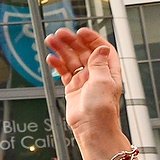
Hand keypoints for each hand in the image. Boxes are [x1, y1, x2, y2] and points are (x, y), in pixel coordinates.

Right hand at [44, 28, 131, 159]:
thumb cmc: (102, 109)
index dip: (92, 38)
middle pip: (84, 52)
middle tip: (59, 34)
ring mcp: (84, 81)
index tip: (80, 31)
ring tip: (50, 41)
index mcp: (109, 70)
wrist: (92, 128)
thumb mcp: (103, 81)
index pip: (101, 48)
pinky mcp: (72, 88)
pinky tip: (51, 58)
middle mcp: (97, 74)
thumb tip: (101, 48)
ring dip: (62, 50)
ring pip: (71, 60)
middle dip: (72, 42)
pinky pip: (64, 73)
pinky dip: (57, 65)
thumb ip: (99, 63)